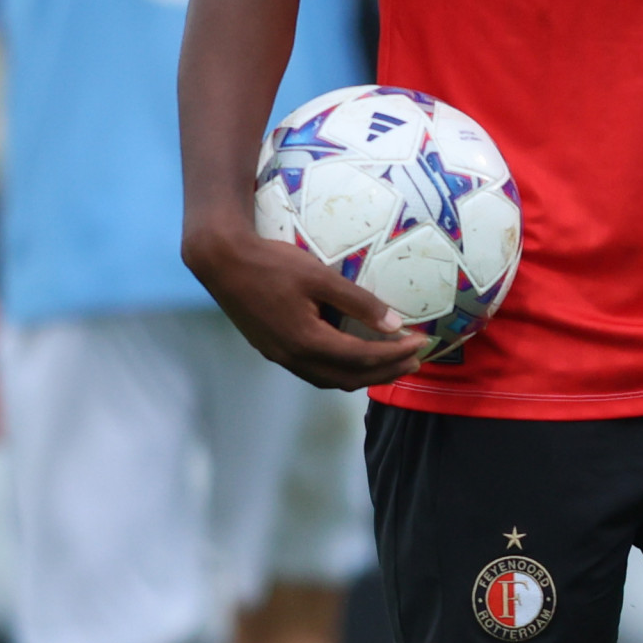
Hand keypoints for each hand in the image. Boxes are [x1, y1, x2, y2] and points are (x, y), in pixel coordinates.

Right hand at [187, 222, 435, 392]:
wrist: (221, 262)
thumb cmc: (271, 263)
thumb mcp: (319, 276)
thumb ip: (358, 302)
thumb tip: (394, 324)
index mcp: (308, 341)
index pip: (363, 358)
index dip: (395, 354)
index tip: (420, 342)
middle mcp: (294, 358)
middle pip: (350, 378)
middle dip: (386, 371)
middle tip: (415, 359)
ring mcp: (281, 357)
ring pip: (331, 380)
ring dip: (364, 375)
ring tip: (391, 363)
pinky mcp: (273, 350)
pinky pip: (314, 372)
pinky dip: (341, 370)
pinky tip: (353, 358)